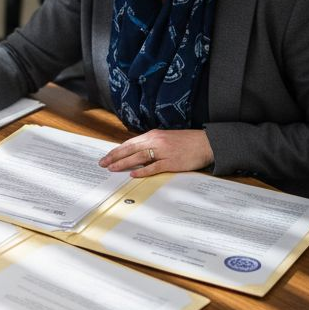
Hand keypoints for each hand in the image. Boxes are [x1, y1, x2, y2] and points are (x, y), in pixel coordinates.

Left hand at [98, 129, 213, 176]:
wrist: (205, 143)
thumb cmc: (185, 142)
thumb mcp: (165, 139)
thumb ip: (150, 144)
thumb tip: (134, 153)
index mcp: (153, 135)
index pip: (129, 143)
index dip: (116, 150)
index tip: (106, 156)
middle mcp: (156, 141)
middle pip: (130, 149)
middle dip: (114, 156)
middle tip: (102, 164)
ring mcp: (163, 152)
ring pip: (138, 157)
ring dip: (124, 163)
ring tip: (112, 168)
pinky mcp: (171, 162)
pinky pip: (154, 167)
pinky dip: (143, 171)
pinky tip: (133, 174)